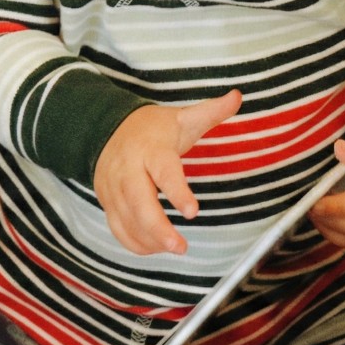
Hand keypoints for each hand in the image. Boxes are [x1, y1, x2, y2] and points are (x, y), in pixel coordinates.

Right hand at [93, 89, 241, 255]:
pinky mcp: (106, 202)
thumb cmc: (152, 128)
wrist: (106, 128)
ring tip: (176, 248)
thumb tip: (239, 96)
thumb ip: (211, 111)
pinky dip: (135, 243)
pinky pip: (117, 228)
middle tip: (181, 246)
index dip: (177, 192)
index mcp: (151, 149)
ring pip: (127, 219)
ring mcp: (113, 188)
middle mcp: (128, 169)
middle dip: (158, 228)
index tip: (193, 212)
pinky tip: (156, 247)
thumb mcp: (182, 118)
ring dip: (150, 239)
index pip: (164, 171)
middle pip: (139, 202)